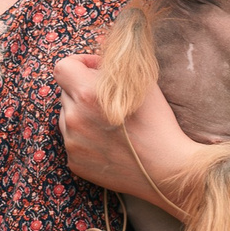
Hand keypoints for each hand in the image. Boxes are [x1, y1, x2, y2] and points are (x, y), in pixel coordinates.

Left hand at [52, 53, 198, 214]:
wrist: (166, 169)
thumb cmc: (158, 123)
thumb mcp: (142, 84)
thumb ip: (115, 68)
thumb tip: (98, 61)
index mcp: (88, 94)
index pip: (63, 67)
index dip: (78, 63)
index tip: (94, 70)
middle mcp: (74, 118)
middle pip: (66, 92)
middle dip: (82, 90)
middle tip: (108, 99)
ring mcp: (72, 142)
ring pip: (67, 116)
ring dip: (82, 114)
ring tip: (110, 124)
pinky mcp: (74, 162)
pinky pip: (72, 140)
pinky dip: (85, 138)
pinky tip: (109, 143)